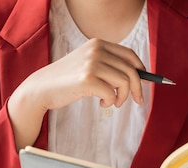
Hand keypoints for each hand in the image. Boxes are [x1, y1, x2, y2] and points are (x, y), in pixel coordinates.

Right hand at [16, 38, 145, 109]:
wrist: (41, 88)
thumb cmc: (66, 81)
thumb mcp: (87, 64)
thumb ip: (108, 65)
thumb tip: (138, 77)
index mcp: (97, 44)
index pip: (129, 55)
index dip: (141, 70)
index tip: (145, 82)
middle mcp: (96, 50)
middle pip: (131, 69)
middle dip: (138, 88)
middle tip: (137, 100)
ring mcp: (91, 63)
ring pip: (125, 82)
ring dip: (123, 97)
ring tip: (113, 102)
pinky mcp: (87, 79)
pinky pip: (112, 93)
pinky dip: (110, 102)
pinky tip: (101, 103)